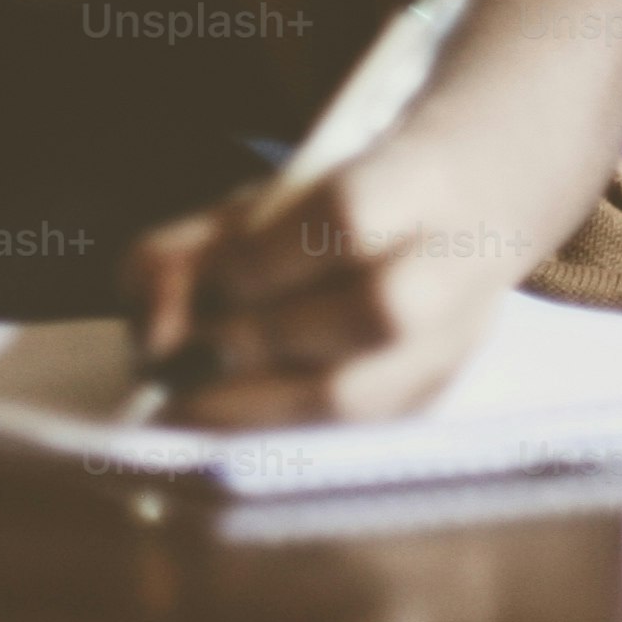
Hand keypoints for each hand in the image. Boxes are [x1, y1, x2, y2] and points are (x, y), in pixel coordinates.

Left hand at [122, 105, 547, 427]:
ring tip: (184, 406)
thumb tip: (140, 295)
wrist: (480, 206)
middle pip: (374, 312)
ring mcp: (457, 345)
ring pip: (370, 396)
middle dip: (261, 339)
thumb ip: (200, 240)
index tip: (202, 281)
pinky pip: (356, 436)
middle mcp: (456, 268)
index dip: (267, 256)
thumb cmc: (353, 199)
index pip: (349, 217)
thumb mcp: (275, 195)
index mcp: (420, 184)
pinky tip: (222, 431)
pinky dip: (280, 436)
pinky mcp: (436, 400)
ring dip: (261, 406)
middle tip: (179, 360)